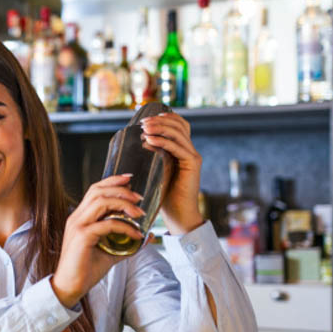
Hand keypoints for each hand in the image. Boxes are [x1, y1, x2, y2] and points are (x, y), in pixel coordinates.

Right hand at [51, 174, 144, 308]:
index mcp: (80, 217)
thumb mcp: (110, 252)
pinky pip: (107, 225)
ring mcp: (78, 226)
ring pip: (101, 202)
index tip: (130, 179)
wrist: (70, 287)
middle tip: (139, 197)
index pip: (95, 190)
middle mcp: (77, 218)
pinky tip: (136, 235)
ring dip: (124, 204)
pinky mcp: (82, 236)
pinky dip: (125, 227)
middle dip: (121, 189)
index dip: (112, 181)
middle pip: (98, 191)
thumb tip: (147, 236)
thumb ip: (126, 243)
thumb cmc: (86, 269)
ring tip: (139, 213)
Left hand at [140, 112, 203, 234]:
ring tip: (144, 129)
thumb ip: (154, 155)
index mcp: (183, 149)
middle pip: (179, 125)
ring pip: (178, 133)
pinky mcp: (192, 164)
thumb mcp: (156, 170)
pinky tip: (149, 141)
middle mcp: (190, 150)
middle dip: (160, 120)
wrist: (178, 214)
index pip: (179, 125)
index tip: (146, 119)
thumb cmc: (164, 195)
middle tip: (143, 123)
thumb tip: (139, 141)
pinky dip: (163, 142)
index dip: (165, 117)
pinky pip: (177, 148)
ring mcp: (193, 156)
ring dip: (160, 128)